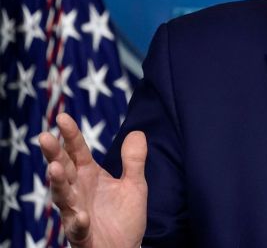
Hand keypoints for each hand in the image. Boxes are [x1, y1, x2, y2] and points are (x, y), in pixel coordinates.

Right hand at [39, 113, 146, 247]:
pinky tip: (82, 215)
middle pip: (63, 169)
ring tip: (54, 169)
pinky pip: (78, 228)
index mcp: (89, 176)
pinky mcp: (82, 234)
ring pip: (63, 196)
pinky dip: (79, 221)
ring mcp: (77, 212)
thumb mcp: (135, 184)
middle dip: (54, 154)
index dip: (71, 135)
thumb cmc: (123, 216)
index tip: (62, 117)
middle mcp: (78, 191)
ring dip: (58, 183)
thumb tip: (137, 132)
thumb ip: (134, 160)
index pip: (77, 151)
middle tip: (44, 137)